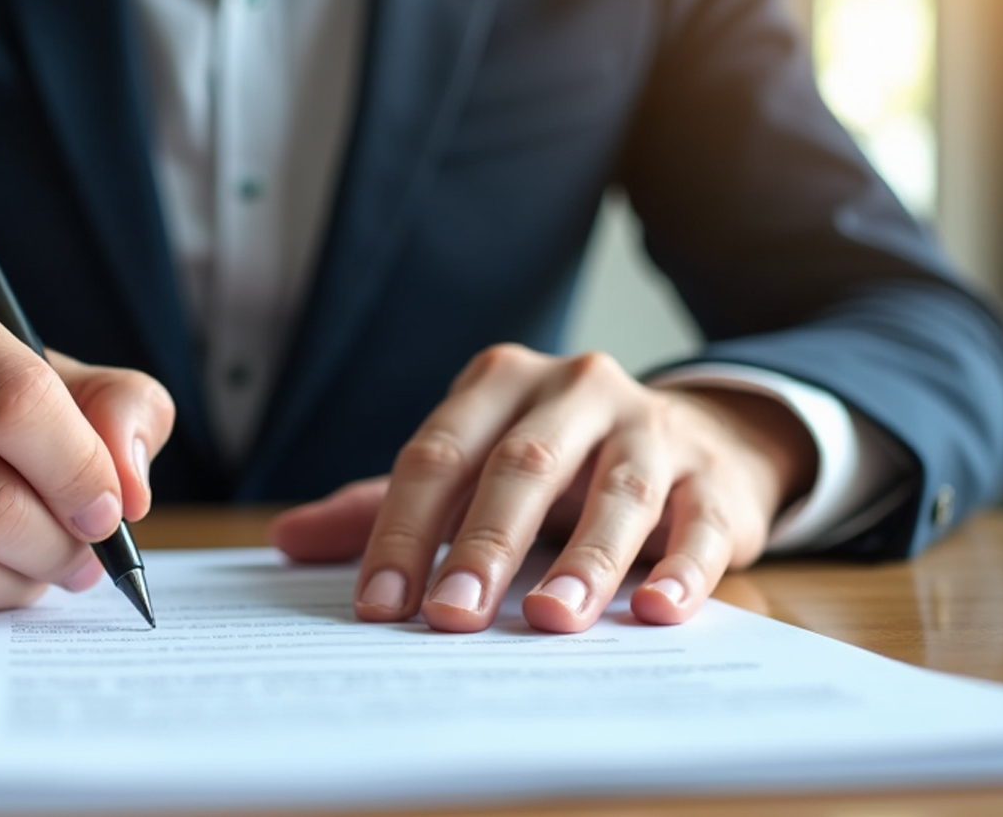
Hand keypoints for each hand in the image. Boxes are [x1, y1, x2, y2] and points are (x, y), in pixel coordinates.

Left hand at [270, 346, 814, 632]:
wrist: (698, 440)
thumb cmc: (557, 466)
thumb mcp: (471, 468)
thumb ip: (385, 504)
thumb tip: (286, 538)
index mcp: (500, 384)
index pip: (438, 455)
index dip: (403, 531)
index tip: (379, 606)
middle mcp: (577, 389)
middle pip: (521, 467)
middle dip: (483, 546)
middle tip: (451, 618)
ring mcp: (653, 428)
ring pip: (616, 492)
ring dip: (584, 559)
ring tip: (552, 618)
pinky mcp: (715, 478)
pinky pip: (701, 523)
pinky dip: (683, 568)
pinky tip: (658, 610)